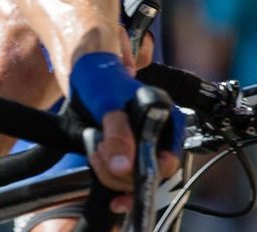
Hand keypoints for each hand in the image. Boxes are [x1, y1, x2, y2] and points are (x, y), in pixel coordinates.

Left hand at [68, 51, 181, 200]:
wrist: (86, 74)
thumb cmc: (103, 81)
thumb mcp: (110, 105)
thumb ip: (117, 136)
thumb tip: (123, 168)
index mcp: (168, 122)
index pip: (169, 160)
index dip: (151, 170)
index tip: (127, 170)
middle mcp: (160, 139)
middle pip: (150, 175)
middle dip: (121, 170)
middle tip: (100, 149)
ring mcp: (143, 149)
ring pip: (133, 180)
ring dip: (108, 171)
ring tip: (95, 147)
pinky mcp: (126, 156)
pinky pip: (123, 180)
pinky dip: (111, 181)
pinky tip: (101, 174)